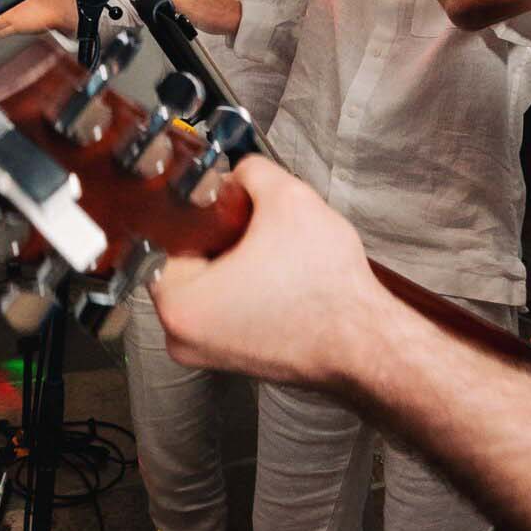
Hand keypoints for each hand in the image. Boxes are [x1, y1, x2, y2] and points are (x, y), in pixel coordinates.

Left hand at [150, 156, 394, 389]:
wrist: (366, 344)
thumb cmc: (328, 292)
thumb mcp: (288, 199)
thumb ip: (251, 171)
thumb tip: (241, 173)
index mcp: (179, 304)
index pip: (163, 235)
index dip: (197, 209)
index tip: (223, 201)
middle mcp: (182, 338)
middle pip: (186, 261)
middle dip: (220, 236)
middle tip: (254, 224)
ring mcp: (207, 354)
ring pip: (208, 285)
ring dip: (235, 262)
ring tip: (272, 253)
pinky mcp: (234, 358)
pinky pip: (226, 308)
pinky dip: (247, 288)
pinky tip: (279, 278)